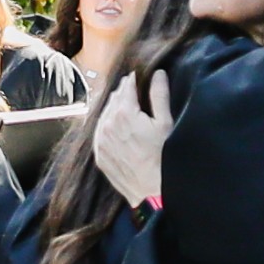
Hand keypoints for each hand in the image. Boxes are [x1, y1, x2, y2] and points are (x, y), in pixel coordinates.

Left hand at [93, 69, 171, 205]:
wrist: (151, 190)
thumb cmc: (162, 158)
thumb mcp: (165, 123)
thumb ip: (159, 95)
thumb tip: (157, 73)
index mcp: (124, 113)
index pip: (126, 86)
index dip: (135, 80)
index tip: (140, 78)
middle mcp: (107, 124)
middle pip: (114, 98)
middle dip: (125, 94)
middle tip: (137, 96)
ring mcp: (100, 139)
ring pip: (104, 113)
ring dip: (115, 109)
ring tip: (129, 112)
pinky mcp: (98, 152)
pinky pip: (99, 131)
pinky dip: (108, 126)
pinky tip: (120, 129)